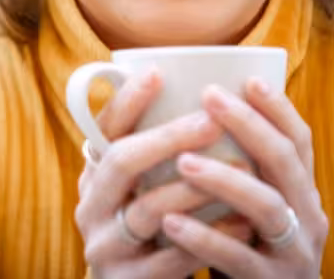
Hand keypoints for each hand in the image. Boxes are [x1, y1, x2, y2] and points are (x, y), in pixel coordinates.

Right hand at [75, 70, 254, 277]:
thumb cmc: (152, 232)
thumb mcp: (140, 190)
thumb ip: (156, 153)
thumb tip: (198, 91)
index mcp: (94, 177)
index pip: (103, 130)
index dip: (126, 101)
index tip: (157, 73)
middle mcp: (91, 207)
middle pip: (122, 162)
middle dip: (168, 137)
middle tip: (211, 120)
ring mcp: (105, 247)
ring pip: (147, 210)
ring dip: (195, 188)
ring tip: (240, 170)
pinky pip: (170, 259)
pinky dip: (209, 237)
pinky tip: (242, 222)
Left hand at [161, 79, 327, 277]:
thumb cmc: (246, 254)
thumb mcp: (251, 211)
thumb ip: (239, 172)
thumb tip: (193, 114)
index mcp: (302, 196)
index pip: (300, 142)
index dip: (278, 108)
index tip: (249, 79)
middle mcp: (308, 220)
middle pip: (285, 162)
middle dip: (249, 125)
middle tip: (210, 98)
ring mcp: (294, 255)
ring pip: (267, 207)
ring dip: (224, 180)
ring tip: (183, 161)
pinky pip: (238, 258)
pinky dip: (204, 238)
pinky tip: (171, 223)